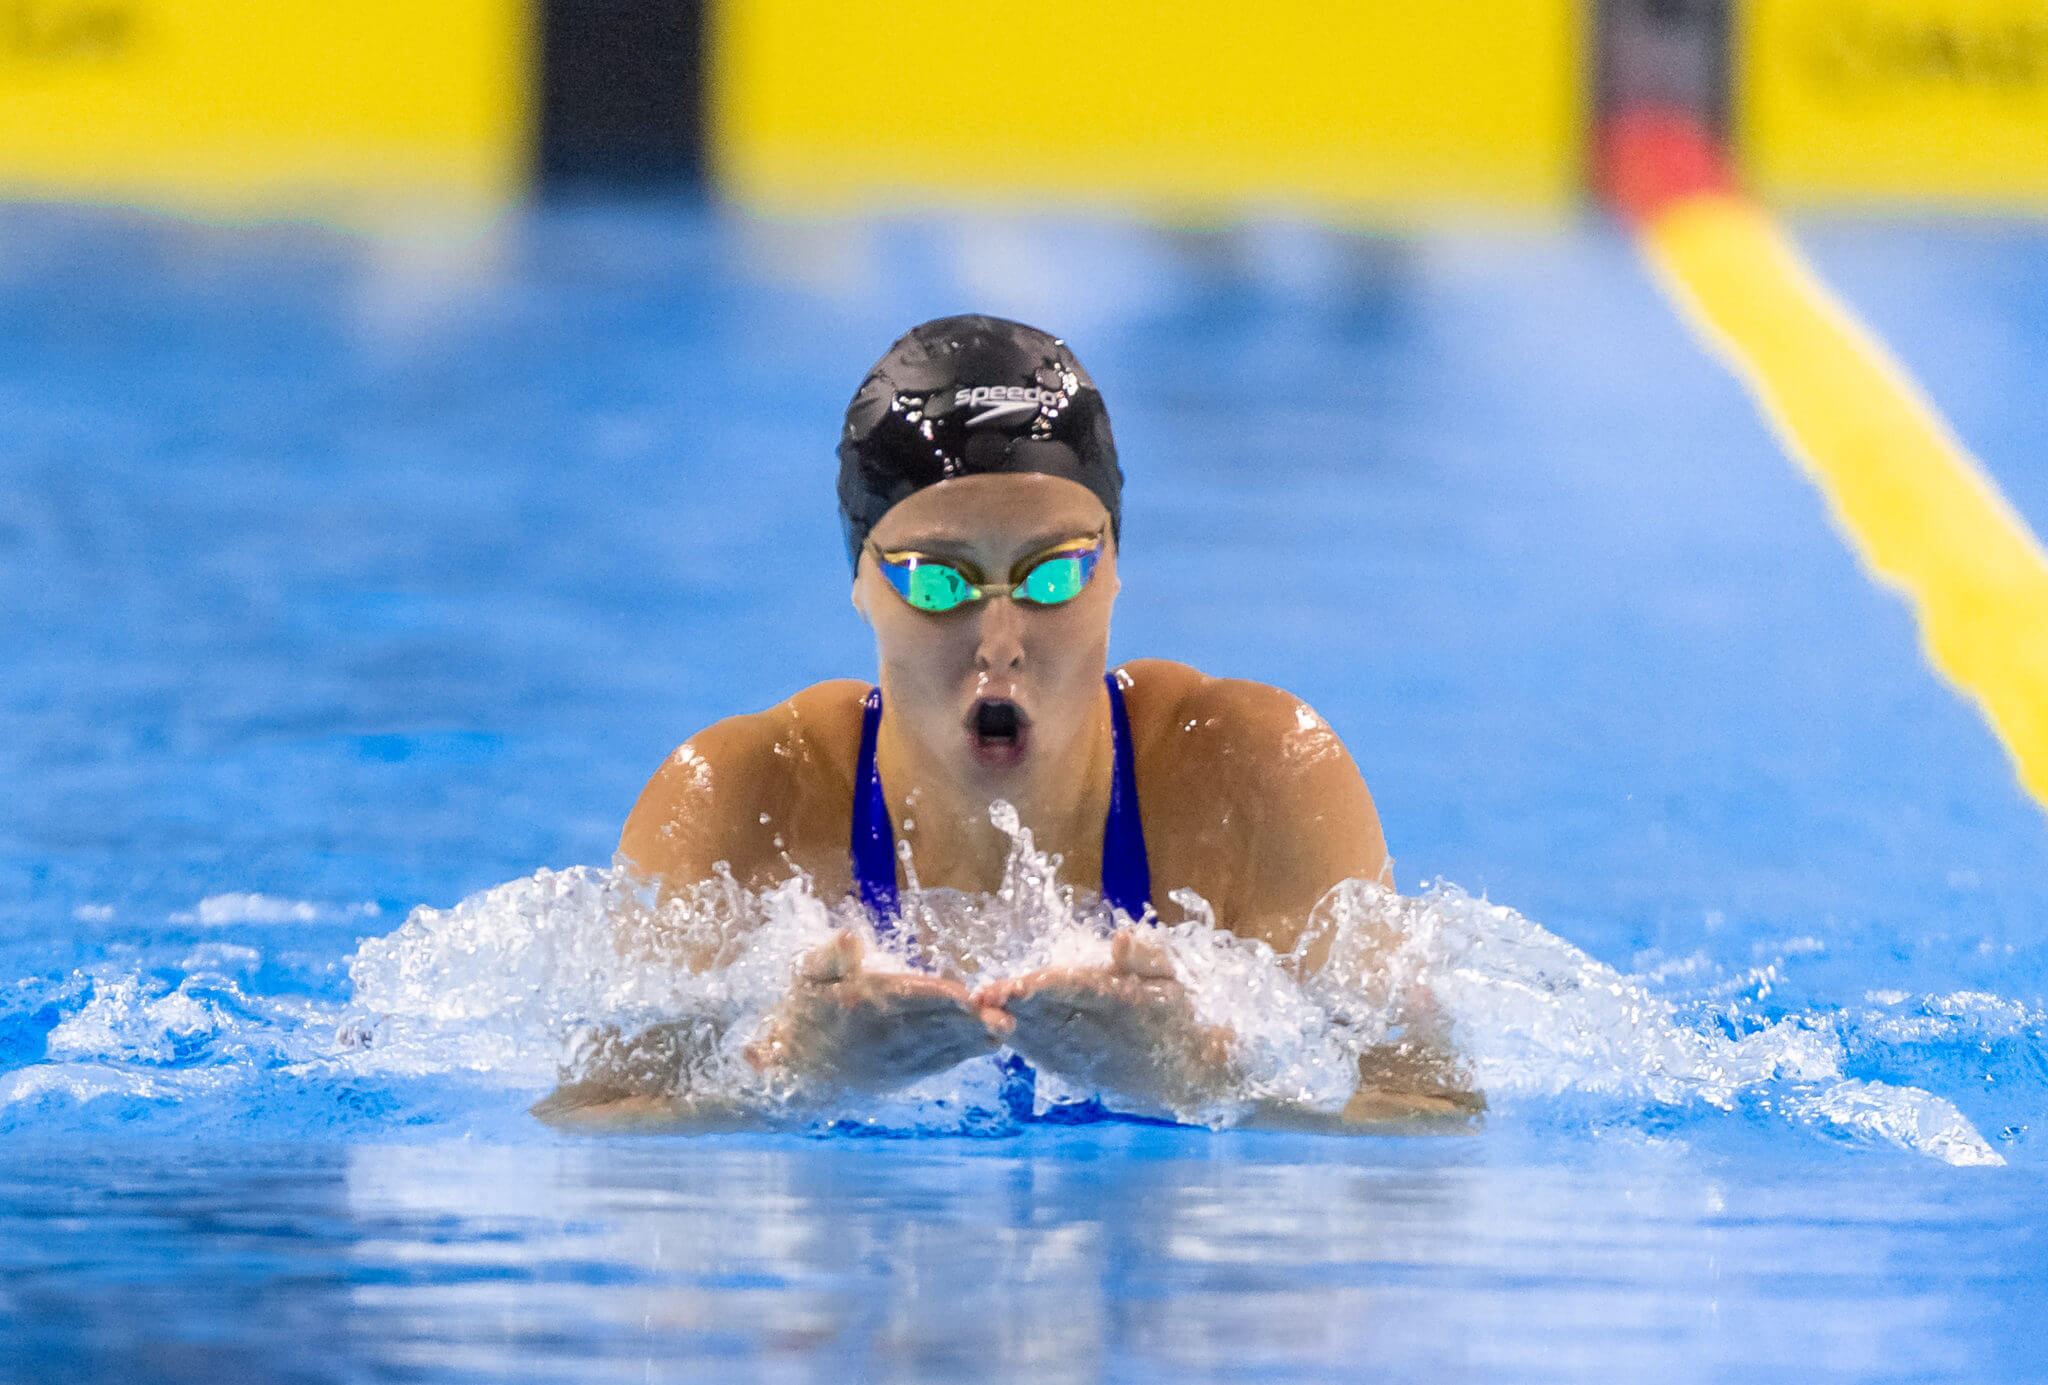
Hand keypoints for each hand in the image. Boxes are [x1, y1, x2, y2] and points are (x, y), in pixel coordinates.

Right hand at [745, 931, 1012, 1092]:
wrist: (790, 1069)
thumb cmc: (801, 1011)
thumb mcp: (806, 976)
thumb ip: (829, 957)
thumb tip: (850, 938)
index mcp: (860, 1005)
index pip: (905, 998)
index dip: (937, 997)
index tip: (967, 994)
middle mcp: (879, 1037)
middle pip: (931, 1026)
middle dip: (970, 1023)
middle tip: (1005, 1017)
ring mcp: (889, 1062)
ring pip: (938, 1048)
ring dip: (973, 1041)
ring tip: (1005, 1032)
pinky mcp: (897, 1078)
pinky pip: (933, 1065)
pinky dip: (960, 1057)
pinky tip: (984, 1047)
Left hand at [972, 930, 1232, 1111]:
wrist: (1188, 1075)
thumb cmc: (1177, 1014)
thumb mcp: (1172, 978)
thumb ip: (1146, 957)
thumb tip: (1120, 938)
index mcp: (1126, 1005)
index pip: (1080, 993)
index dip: (1046, 989)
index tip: (1016, 984)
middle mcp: (1103, 1034)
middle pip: (1052, 1016)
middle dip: (1015, 1005)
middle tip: (980, 994)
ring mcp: (1089, 1059)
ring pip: (1042, 1039)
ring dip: (1011, 1024)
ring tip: (981, 1007)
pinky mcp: (1080, 1074)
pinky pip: (1046, 1058)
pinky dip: (1021, 1044)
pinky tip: (998, 1028)